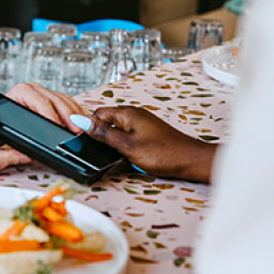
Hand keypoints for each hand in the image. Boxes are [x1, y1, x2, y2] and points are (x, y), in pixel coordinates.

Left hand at [5, 82, 83, 130]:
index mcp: (18, 92)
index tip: (58, 125)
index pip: (38, 99)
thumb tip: (22, 148)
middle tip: (76, 130)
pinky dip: (75, 113)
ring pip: (63, 100)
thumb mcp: (0, 130)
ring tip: (81, 129)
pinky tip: (80, 123)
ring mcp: (42, 93)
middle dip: (67, 115)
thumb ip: (10, 137)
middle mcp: (31, 90)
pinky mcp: (51, 100)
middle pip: (54, 98)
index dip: (50, 113)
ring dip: (74, 114)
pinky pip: (67, 103)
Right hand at [71, 106, 215, 182]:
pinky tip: (134, 156)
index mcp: (127, 113)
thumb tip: (82, 122)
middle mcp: (134, 114)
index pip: (97, 114)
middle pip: (107, 121)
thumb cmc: (164, 153)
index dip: (92, 128)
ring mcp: (142, 122)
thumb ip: (103, 134)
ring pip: (118, 130)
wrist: (191, 161)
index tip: (93, 143)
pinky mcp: (148, 132)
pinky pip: (128, 135)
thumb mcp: (127, 146)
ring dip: (117, 143)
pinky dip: (127, 145)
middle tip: (112, 152)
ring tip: (126, 155)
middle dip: (105, 137)